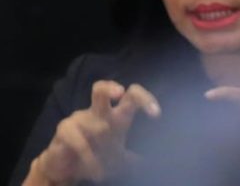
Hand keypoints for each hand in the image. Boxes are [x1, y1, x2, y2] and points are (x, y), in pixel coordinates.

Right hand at [28, 81, 159, 184]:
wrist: (67, 170)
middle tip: (120, 93)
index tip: (156, 114)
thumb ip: (136, 159)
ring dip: (100, 149)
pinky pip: (78, 140)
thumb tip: (151, 162)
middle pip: (101, 89)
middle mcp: (97, 112)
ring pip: (92, 122)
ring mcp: (78, 119)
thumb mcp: (122, 160)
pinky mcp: (64, 130)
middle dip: (111, 88)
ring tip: (103, 171)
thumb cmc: (97, 158)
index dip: (145, 99)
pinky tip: (95, 171)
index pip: (132, 95)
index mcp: (116, 115)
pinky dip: (89, 157)